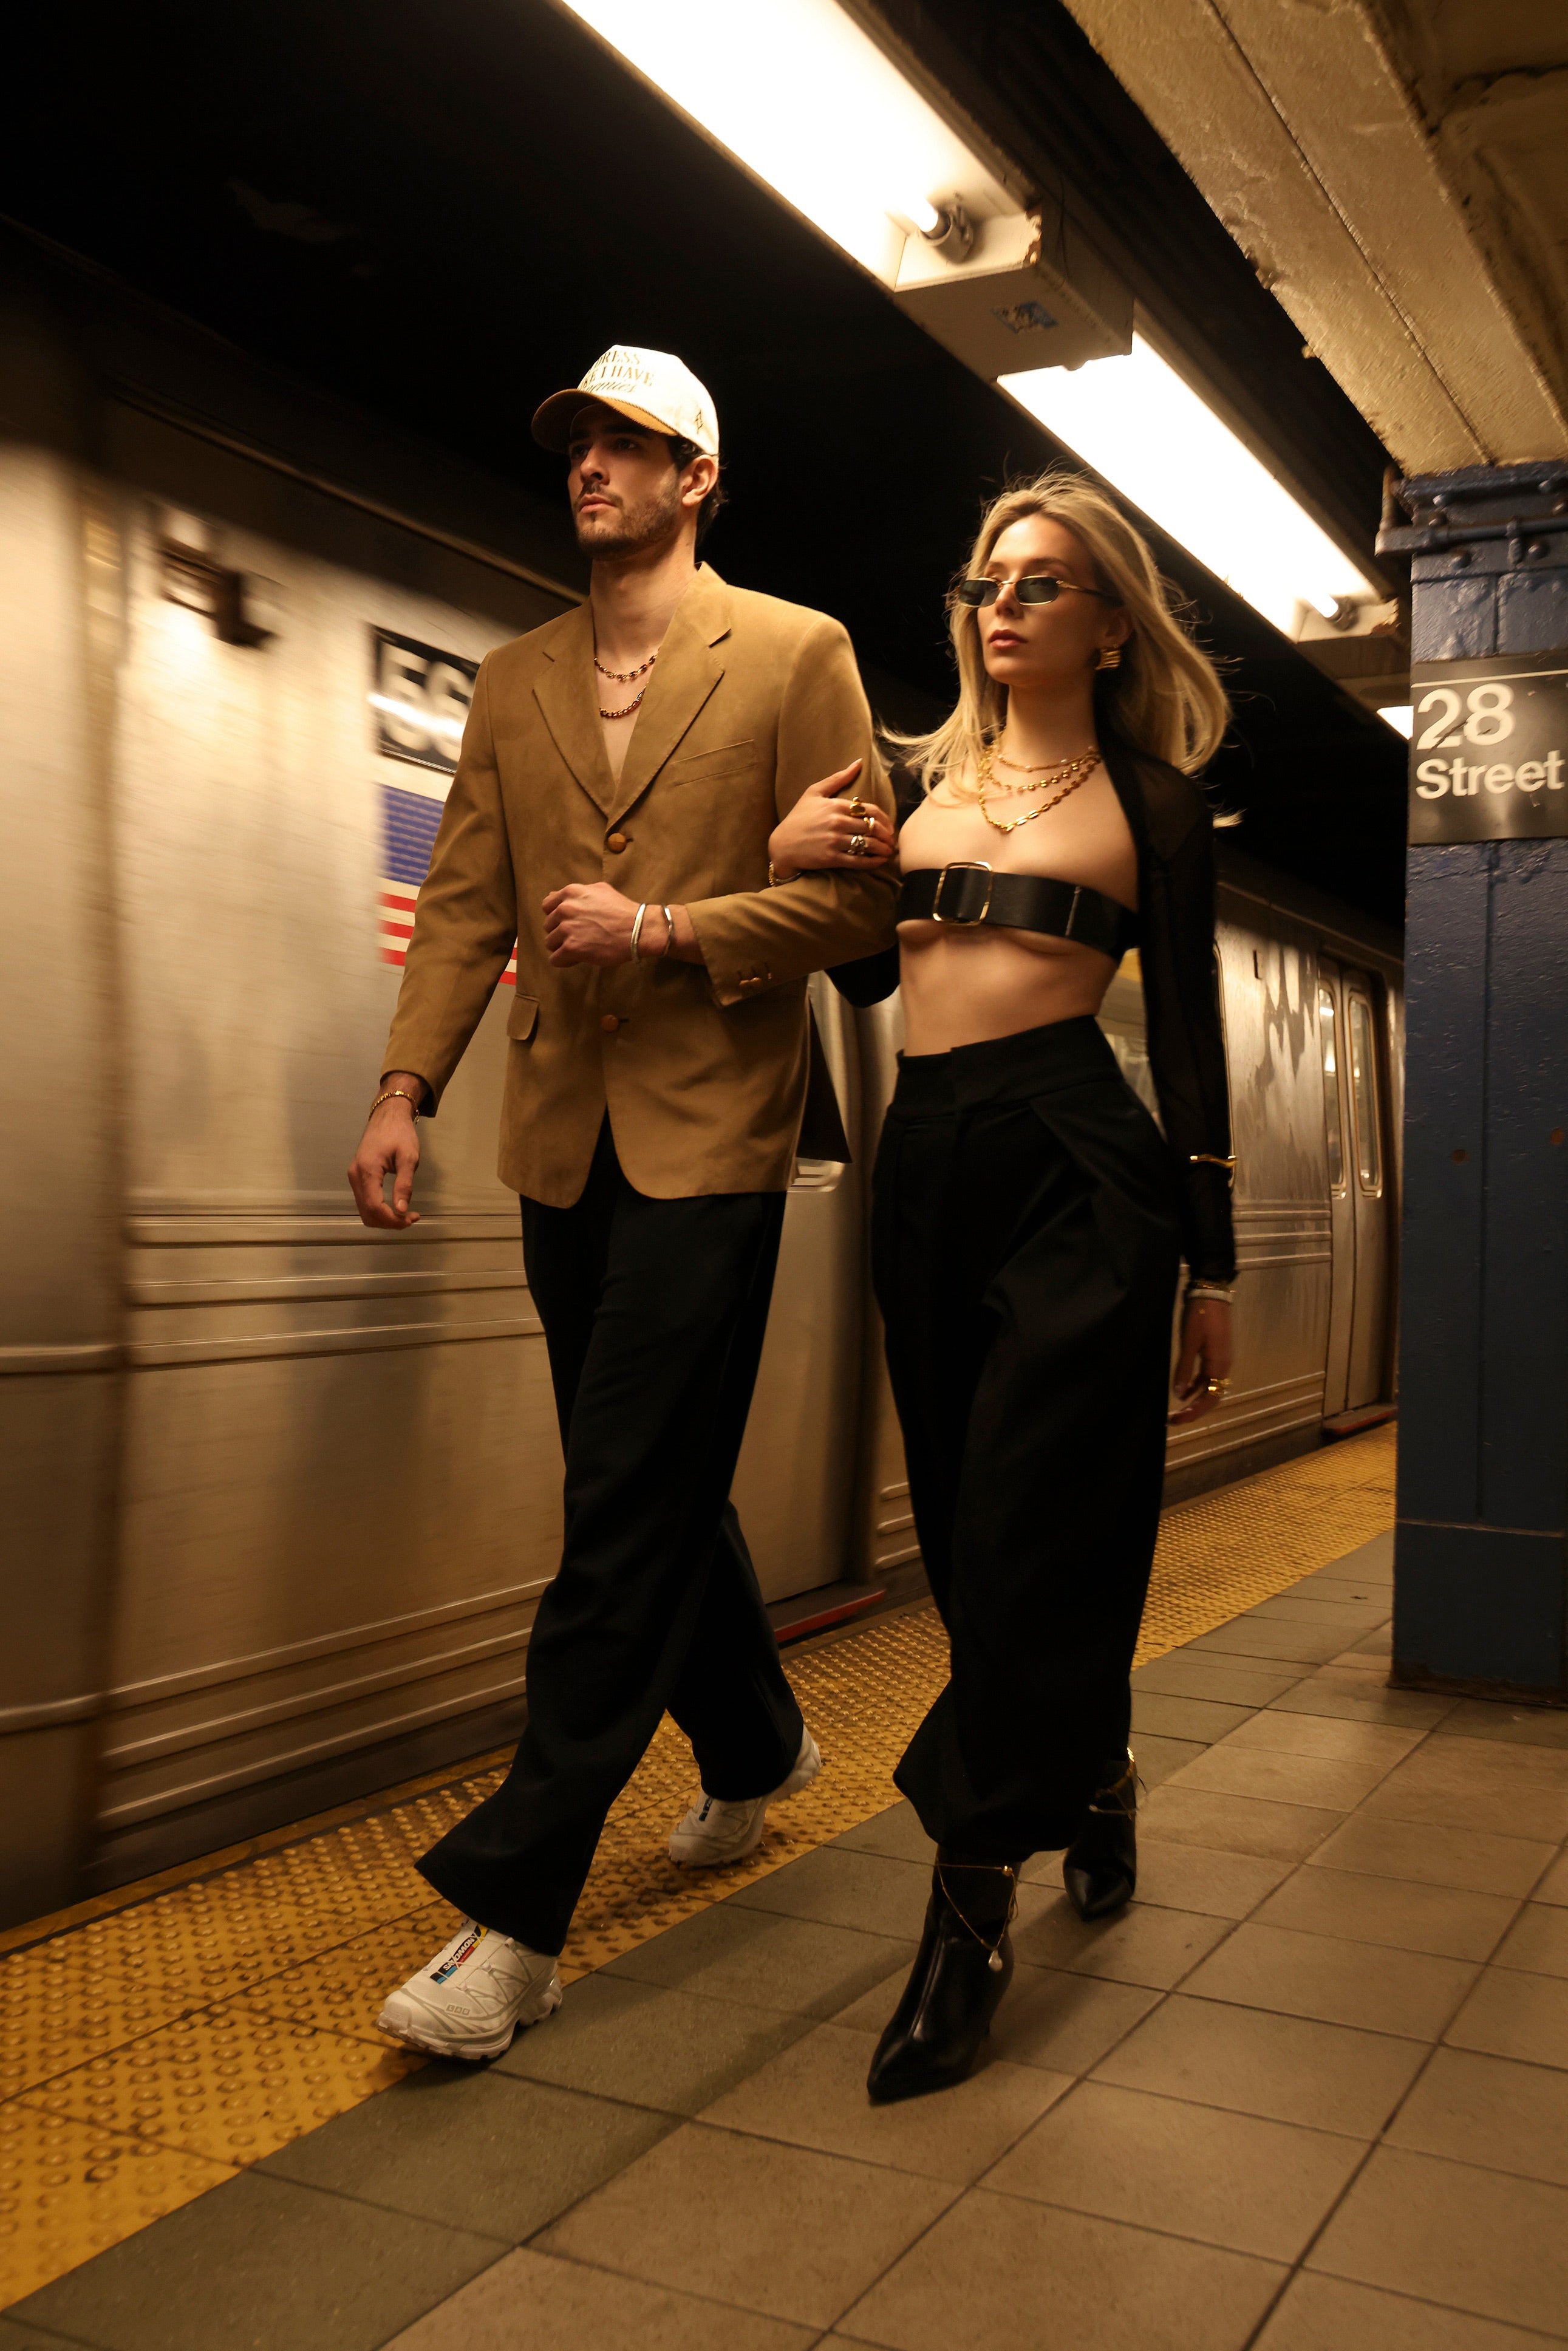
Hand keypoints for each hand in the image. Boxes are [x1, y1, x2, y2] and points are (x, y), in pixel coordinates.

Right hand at [347, 1079, 424, 1228]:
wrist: (387, 1115)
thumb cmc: (400, 1133)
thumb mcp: (409, 1157)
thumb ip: (404, 1184)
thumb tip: (401, 1210)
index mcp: (367, 1170)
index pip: (374, 1206)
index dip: (392, 1219)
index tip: (411, 1219)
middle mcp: (355, 1175)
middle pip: (367, 1212)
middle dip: (389, 1222)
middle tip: (411, 1218)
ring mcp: (353, 1176)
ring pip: (364, 1210)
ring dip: (384, 1218)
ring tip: (406, 1214)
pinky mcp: (357, 1177)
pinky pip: (364, 1201)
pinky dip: (379, 1210)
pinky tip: (395, 1207)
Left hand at [542, 882, 640, 965]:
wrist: (638, 929)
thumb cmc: (623, 911)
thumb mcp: (600, 890)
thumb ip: (577, 893)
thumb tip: (555, 895)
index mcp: (571, 893)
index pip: (547, 905)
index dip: (557, 917)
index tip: (568, 923)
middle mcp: (565, 908)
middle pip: (548, 926)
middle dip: (560, 933)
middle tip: (578, 937)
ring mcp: (567, 928)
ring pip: (550, 943)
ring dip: (562, 948)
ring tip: (579, 948)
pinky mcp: (572, 948)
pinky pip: (555, 959)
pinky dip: (564, 961)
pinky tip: (577, 959)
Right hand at [767, 760, 893, 880]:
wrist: (782, 844)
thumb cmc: (798, 817)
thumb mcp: (814, 792)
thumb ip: (838, 778)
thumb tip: (859, 763)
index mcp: (835, 805)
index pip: (870, 810)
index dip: (884, 819)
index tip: (889, 826)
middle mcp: (836, 822)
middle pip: (872, 827)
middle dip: (886, 835)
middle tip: (891, 840)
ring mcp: (834, 841)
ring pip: (868, 845)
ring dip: (883, 849)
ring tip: (888, 852)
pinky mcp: (832, 858)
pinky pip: (858, 861)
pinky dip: (872, 862)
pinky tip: (879, 861)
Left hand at [1169, 1298, 1232, 1422]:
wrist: (1210, 1293)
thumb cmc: (1199, 1317)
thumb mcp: (1188, 1343)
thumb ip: (1184, 1369)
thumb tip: (1179, 1395)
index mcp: (1219, 1365)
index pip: (1210, 1398)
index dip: (1195, 1412)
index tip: (1177, 1419)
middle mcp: (1223, 1365)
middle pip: (1211, 1396)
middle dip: (1194, 1410)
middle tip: (1174, 1419)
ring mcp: (1220, 1359)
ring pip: (1209, 1387)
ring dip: (1194, 1399)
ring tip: (1177, 1409)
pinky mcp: (1215, 1352)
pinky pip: (1207, 1376)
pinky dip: (1196, 1385)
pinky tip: (1184, 1390)